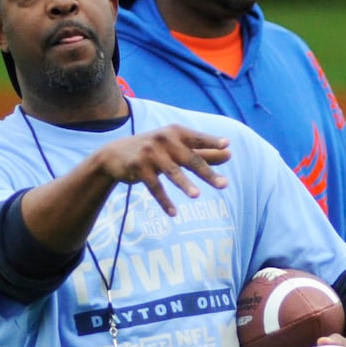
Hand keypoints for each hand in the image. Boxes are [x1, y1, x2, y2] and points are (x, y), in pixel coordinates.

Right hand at [99, 125, 230, 215]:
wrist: (115, 154)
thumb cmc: (154, 150)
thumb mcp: (177, 148)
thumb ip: (203, 151)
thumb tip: (229, 153)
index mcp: (176, 133)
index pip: (198, 139)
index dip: (212, 142)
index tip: (227, 146)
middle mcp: (164, 140)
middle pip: (190, 159)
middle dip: (207, 173)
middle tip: (225, 185)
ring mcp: (150, 153)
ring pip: (172, 172)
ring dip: (184, 184)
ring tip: (197, 196)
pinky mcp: (138, 167)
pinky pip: (154, 187)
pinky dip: (164, 200)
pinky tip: (173, 213)